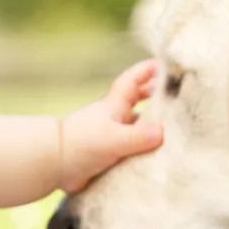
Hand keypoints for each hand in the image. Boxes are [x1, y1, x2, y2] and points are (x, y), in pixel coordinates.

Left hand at [57, 59, 163, 192]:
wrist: (53, 163)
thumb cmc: (81, 144)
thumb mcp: (113, 139)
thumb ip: (137, 136)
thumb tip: (162, 131)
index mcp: (114, 105)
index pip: (133, 80)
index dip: (148, 70)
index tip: (166, 64)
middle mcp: (113, 117)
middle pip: (137, 100)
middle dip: (154, 95)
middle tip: (175, 94)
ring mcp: (110, 134)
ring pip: (135, 124)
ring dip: (151, 123)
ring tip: (173, 126)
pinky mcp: (108, 152)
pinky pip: (131, 146)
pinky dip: (143, 147)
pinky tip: (156, 153)